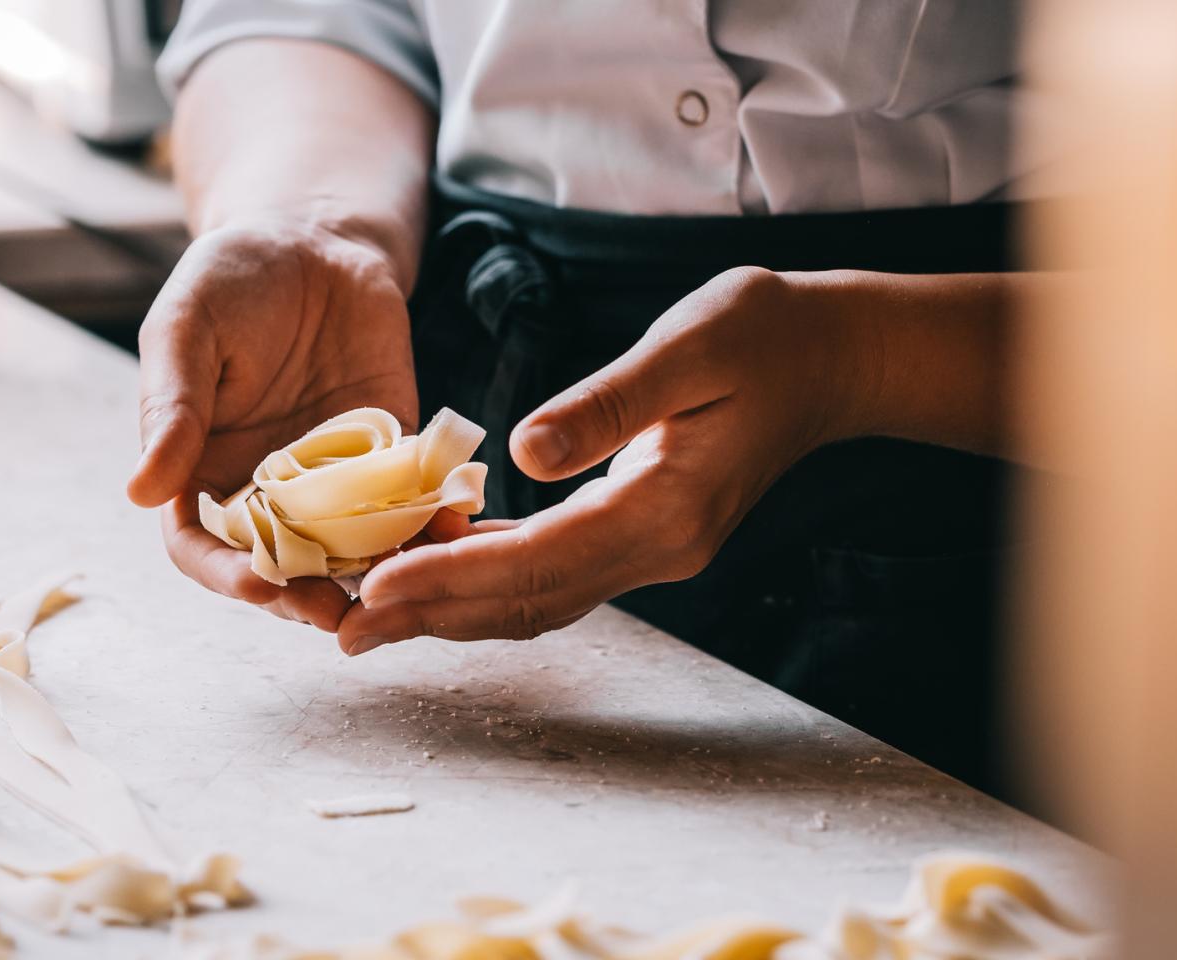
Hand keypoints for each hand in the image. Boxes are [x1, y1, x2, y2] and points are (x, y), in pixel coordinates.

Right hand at [128, 219, 418, 630]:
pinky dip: (431, 522)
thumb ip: (170, 408)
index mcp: (203, 470)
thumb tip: (139, 491)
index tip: (260, 587)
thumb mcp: (186, 330)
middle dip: (305, 598)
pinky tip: (453, 528)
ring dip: (374, 576)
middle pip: (281, 568)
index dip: (228, 577)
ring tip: (399, 589)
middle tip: (337, 613)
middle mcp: (269, 489)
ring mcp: (335, 478)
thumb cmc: (232, 277)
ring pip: (351, 551)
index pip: (203, 550)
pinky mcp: (394, 453)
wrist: (315, 236)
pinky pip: (411, 502)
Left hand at [337, 267, 874, 654]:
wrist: (831, 359)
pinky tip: (439, 567)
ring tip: (371, 616)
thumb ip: (607, 403)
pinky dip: (490, 579)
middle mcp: (660, 548)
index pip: (539, 559)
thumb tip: (522, 452)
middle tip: (344, 630)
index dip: (452, 575)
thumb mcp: (688, 346)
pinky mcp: (643, 535)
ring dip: (454, 612)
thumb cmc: (764, 334)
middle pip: (528, 602)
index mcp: (666, 507)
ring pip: (538, 600)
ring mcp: (654, 550)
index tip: (376, 588)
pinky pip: (554, 575)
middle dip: (433, 616)